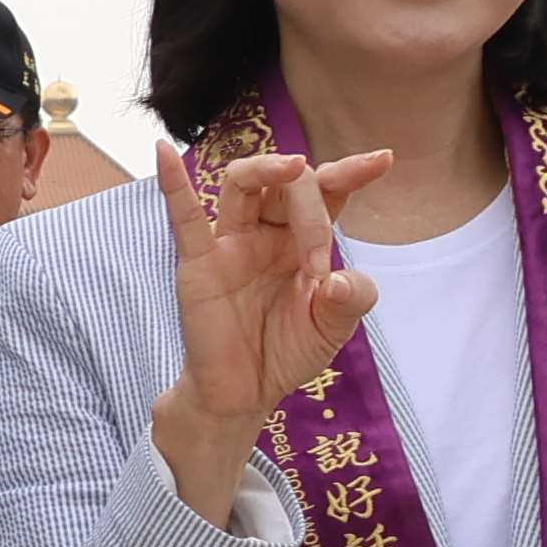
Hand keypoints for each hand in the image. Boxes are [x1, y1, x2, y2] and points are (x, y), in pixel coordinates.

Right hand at [148, 140, 392, 520]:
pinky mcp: (198, 264)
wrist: (245, 394)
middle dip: (314, 202)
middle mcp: (267, 233)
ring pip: (242, 182)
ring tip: (292, 166)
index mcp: (303, 241)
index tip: (382, 159)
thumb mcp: (334, 328)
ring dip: (267, 167)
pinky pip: (185, 218)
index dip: (351, 172)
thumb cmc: (286, 352)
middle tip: (317, 257)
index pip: (327, 193)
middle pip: (289, 184)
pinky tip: (164, 153)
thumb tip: (336, 278)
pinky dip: (173, 184)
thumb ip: (351, 299)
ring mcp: (230, 244)